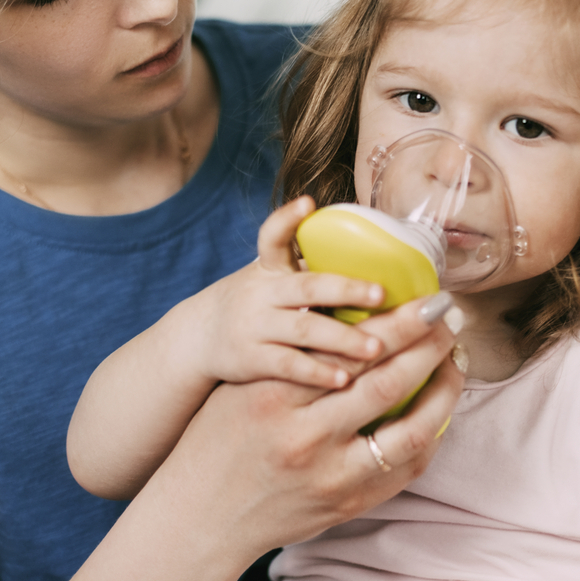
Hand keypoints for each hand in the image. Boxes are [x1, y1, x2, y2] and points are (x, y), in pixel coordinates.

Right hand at [158, 293, 464, 558]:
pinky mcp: (348, 506)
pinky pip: (406, 470)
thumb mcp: (244, 387)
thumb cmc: (218, 441)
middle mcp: (306, 438)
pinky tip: (438, 410)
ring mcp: (331, 478)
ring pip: (411, 431)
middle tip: (449, 318)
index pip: (351, 349)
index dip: (398, 322)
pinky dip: (429, 436)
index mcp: (276, 397)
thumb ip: (295, 355)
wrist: (202, 517)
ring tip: (455, 362)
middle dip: (428, 346)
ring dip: (443, 392)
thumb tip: (356, 315)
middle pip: (387, 383)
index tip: (427, 300)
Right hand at [178, 196, 394, 390]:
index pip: (272, 236)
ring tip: (377, 347)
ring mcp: (255, 325)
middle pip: (306, 286)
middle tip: (381, 293)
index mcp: (269, 267)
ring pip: (303, 329)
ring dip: (342, 339)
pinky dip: (317, 372)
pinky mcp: (251, 358)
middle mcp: (261, 293)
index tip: (307, 202)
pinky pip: (288, 365)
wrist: (198, 337)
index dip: (287, 218)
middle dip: (346, 289)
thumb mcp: (270, 278)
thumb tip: (373, 257)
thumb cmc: (254, 303)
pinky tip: (345, 378)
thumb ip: (308, 269)